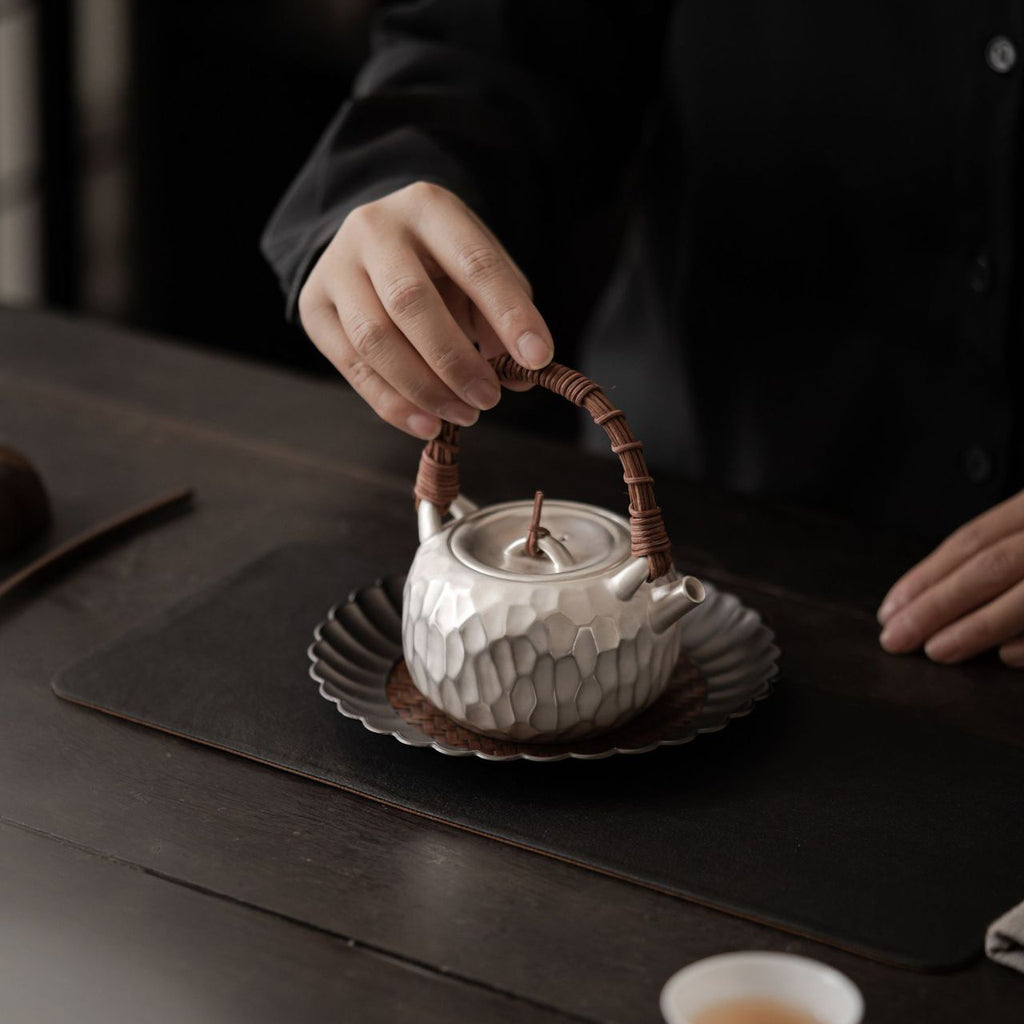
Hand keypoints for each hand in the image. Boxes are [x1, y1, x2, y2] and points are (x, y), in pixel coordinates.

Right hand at [297, 182, 553, 439]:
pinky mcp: (314, 306)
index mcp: (429, 208)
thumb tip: (522, 375)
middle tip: (489, 400)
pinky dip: (393, 404)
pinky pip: (352, 366)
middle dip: (456, 361)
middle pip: (411, 301)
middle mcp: (375, 229)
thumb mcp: (480, 275)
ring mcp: (336, 266)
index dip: (509, 314)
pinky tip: (427, 423)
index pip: (474, 263)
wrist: (374, 243)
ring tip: (463, 414)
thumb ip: (502, 318)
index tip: (538, 359)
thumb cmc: (441, 264)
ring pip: (374, 339)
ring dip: (423, 388)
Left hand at [877, 490, 1023, 667]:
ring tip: (936, 651)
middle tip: (895, 639)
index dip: (926, 576)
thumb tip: (929, 598)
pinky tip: (1005, 657)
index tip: (890, 610)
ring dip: (978, 626)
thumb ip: (996, 553)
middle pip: (989, 566)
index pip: (971, 541)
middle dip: (937, 605)